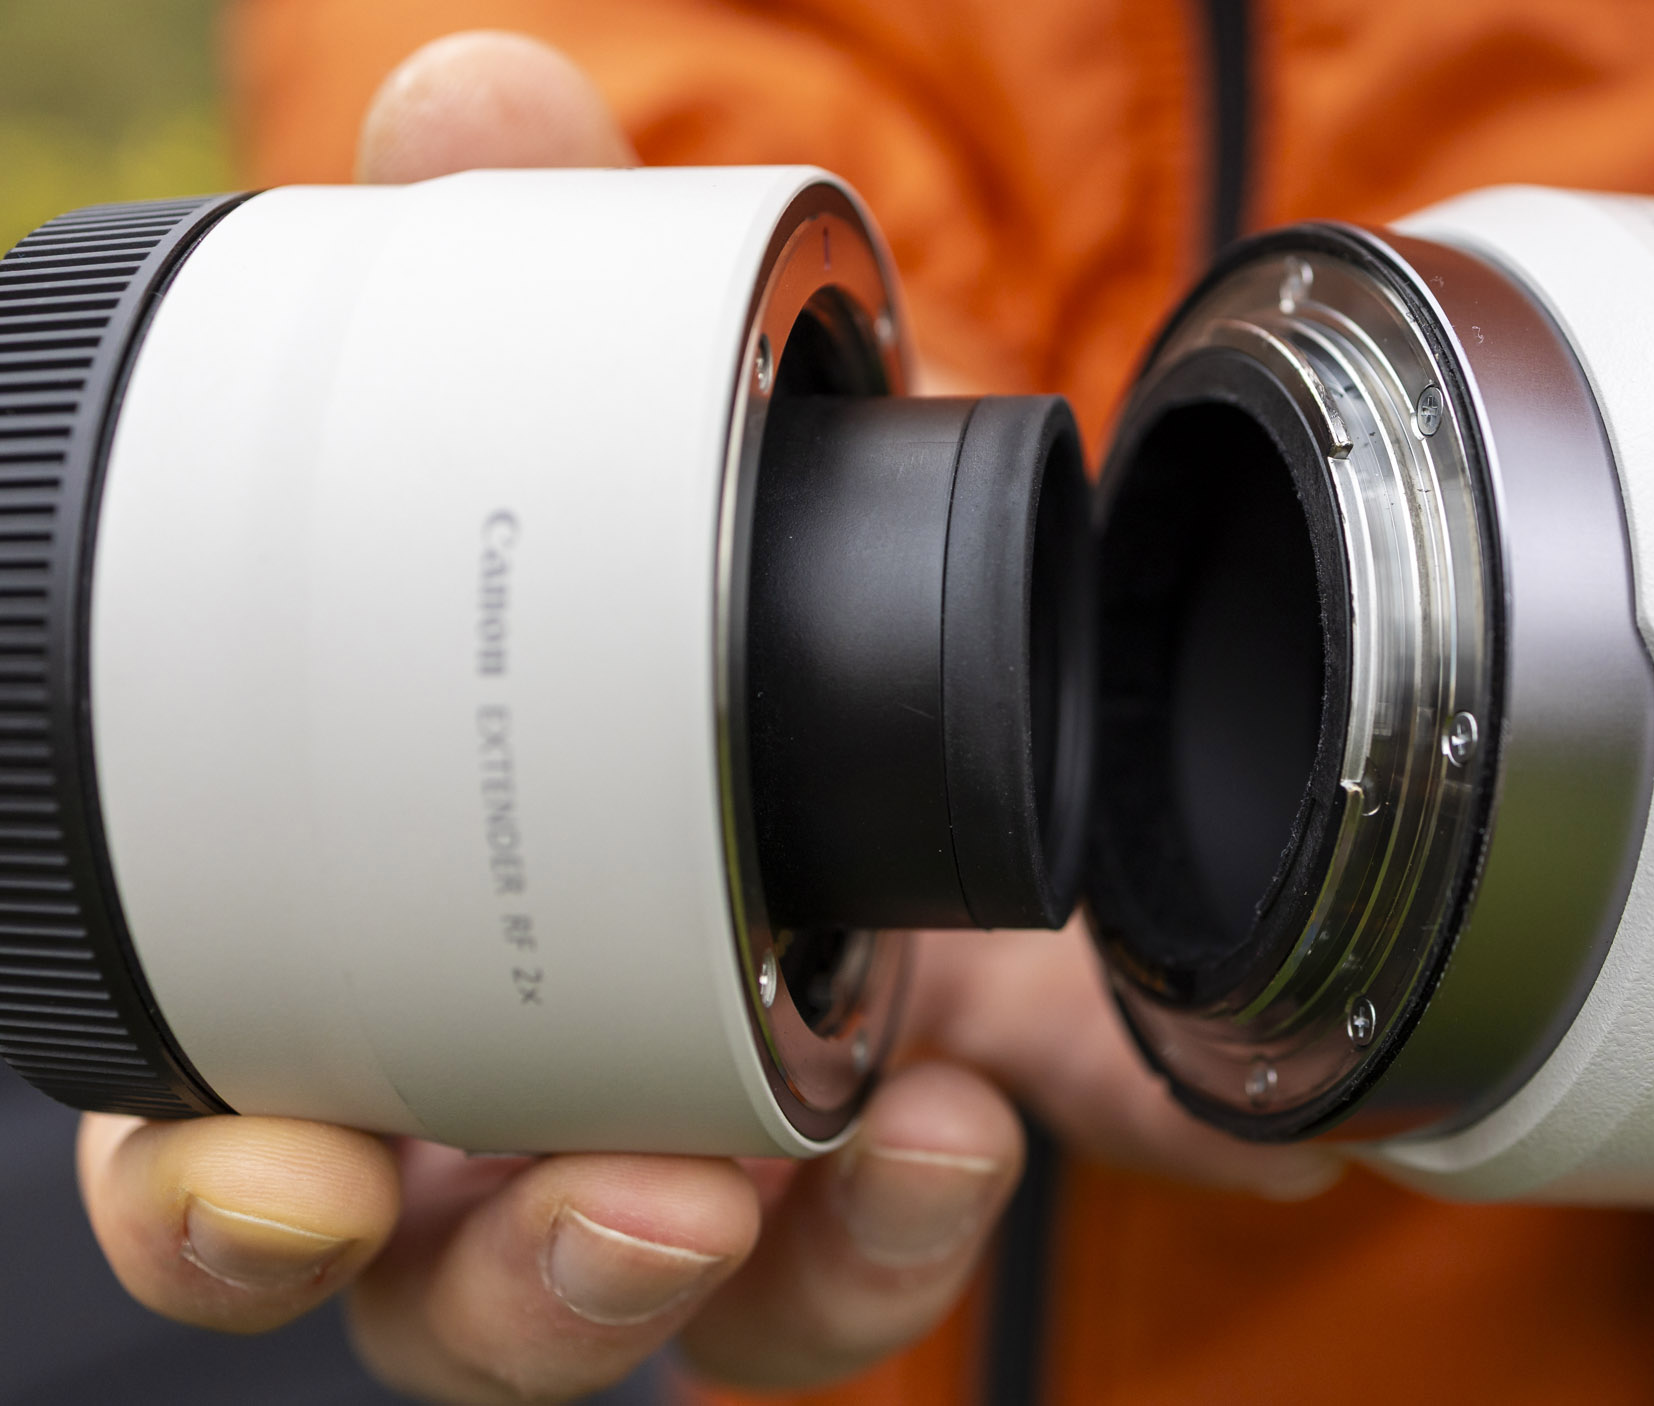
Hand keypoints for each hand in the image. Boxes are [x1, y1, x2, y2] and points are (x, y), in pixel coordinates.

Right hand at [77, 33, 1021, 1403]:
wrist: (982, 674)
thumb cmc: (746, 591)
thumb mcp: (661, 432)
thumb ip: (538, 288)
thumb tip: (469, 102)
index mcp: (396, 958)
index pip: (229, 1137)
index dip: (209, 1200)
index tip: (282, 1178)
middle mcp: (531, 1091)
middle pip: (433, 1293)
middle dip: (491, 1295)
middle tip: (601, 1205)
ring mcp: (712, 1148)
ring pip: (645, 1330)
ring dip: (702, 1296)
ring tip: (761, 1184)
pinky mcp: (877, 1166)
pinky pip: (853, 1287)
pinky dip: (888, 1246)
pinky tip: (953, 1137)